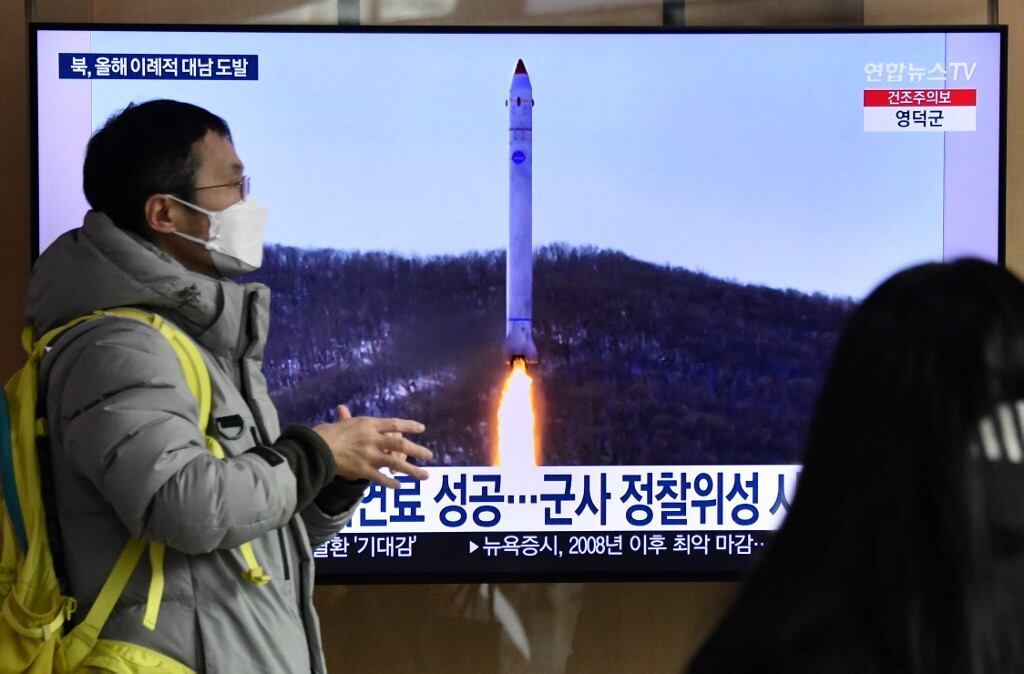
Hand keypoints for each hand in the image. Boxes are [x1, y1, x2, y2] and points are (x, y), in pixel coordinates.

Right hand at [314, 404, 430, 489]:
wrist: (316, 449)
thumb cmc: (327, 434)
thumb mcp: (341, 423)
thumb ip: (346, 418)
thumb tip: (342, 408)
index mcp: (368, 424)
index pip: (394, 424)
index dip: (409, 425)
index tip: (422, 428)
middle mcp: (372, 439)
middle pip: (400, 443)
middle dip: (417, 450)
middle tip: (429, 455)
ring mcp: (369, 455)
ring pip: (396, 463)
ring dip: (412, 470)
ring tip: (424, 475)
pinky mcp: (363, 470)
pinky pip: (381, 478)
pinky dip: (391, 482)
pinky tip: (399, 486)